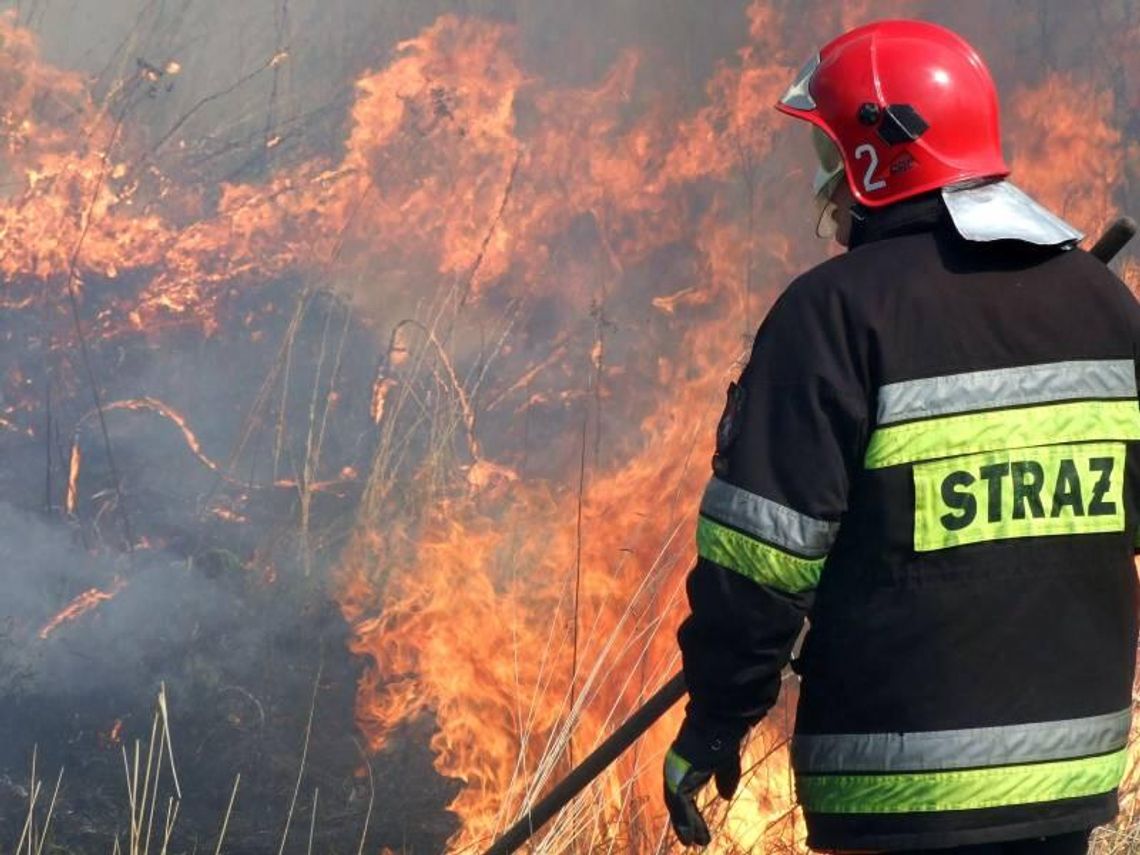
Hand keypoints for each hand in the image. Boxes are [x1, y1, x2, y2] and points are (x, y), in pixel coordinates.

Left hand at [663, 723, 742, 846]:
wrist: (717, 724)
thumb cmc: (722, 738)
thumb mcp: (727, 763)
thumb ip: (726, 779)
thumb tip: (725, 797)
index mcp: (686, 767)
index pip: (685, 795)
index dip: (690, 813)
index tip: (698, 830)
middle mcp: (675, 771)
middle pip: (678, 803)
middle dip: (688, 822)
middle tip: (695, 841)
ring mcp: (673, 775)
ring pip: (677, 807)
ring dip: (685, 827)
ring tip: (692, 843)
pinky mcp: (676, 779)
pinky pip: (678, 807)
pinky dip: (683, 823)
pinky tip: (688, 838)